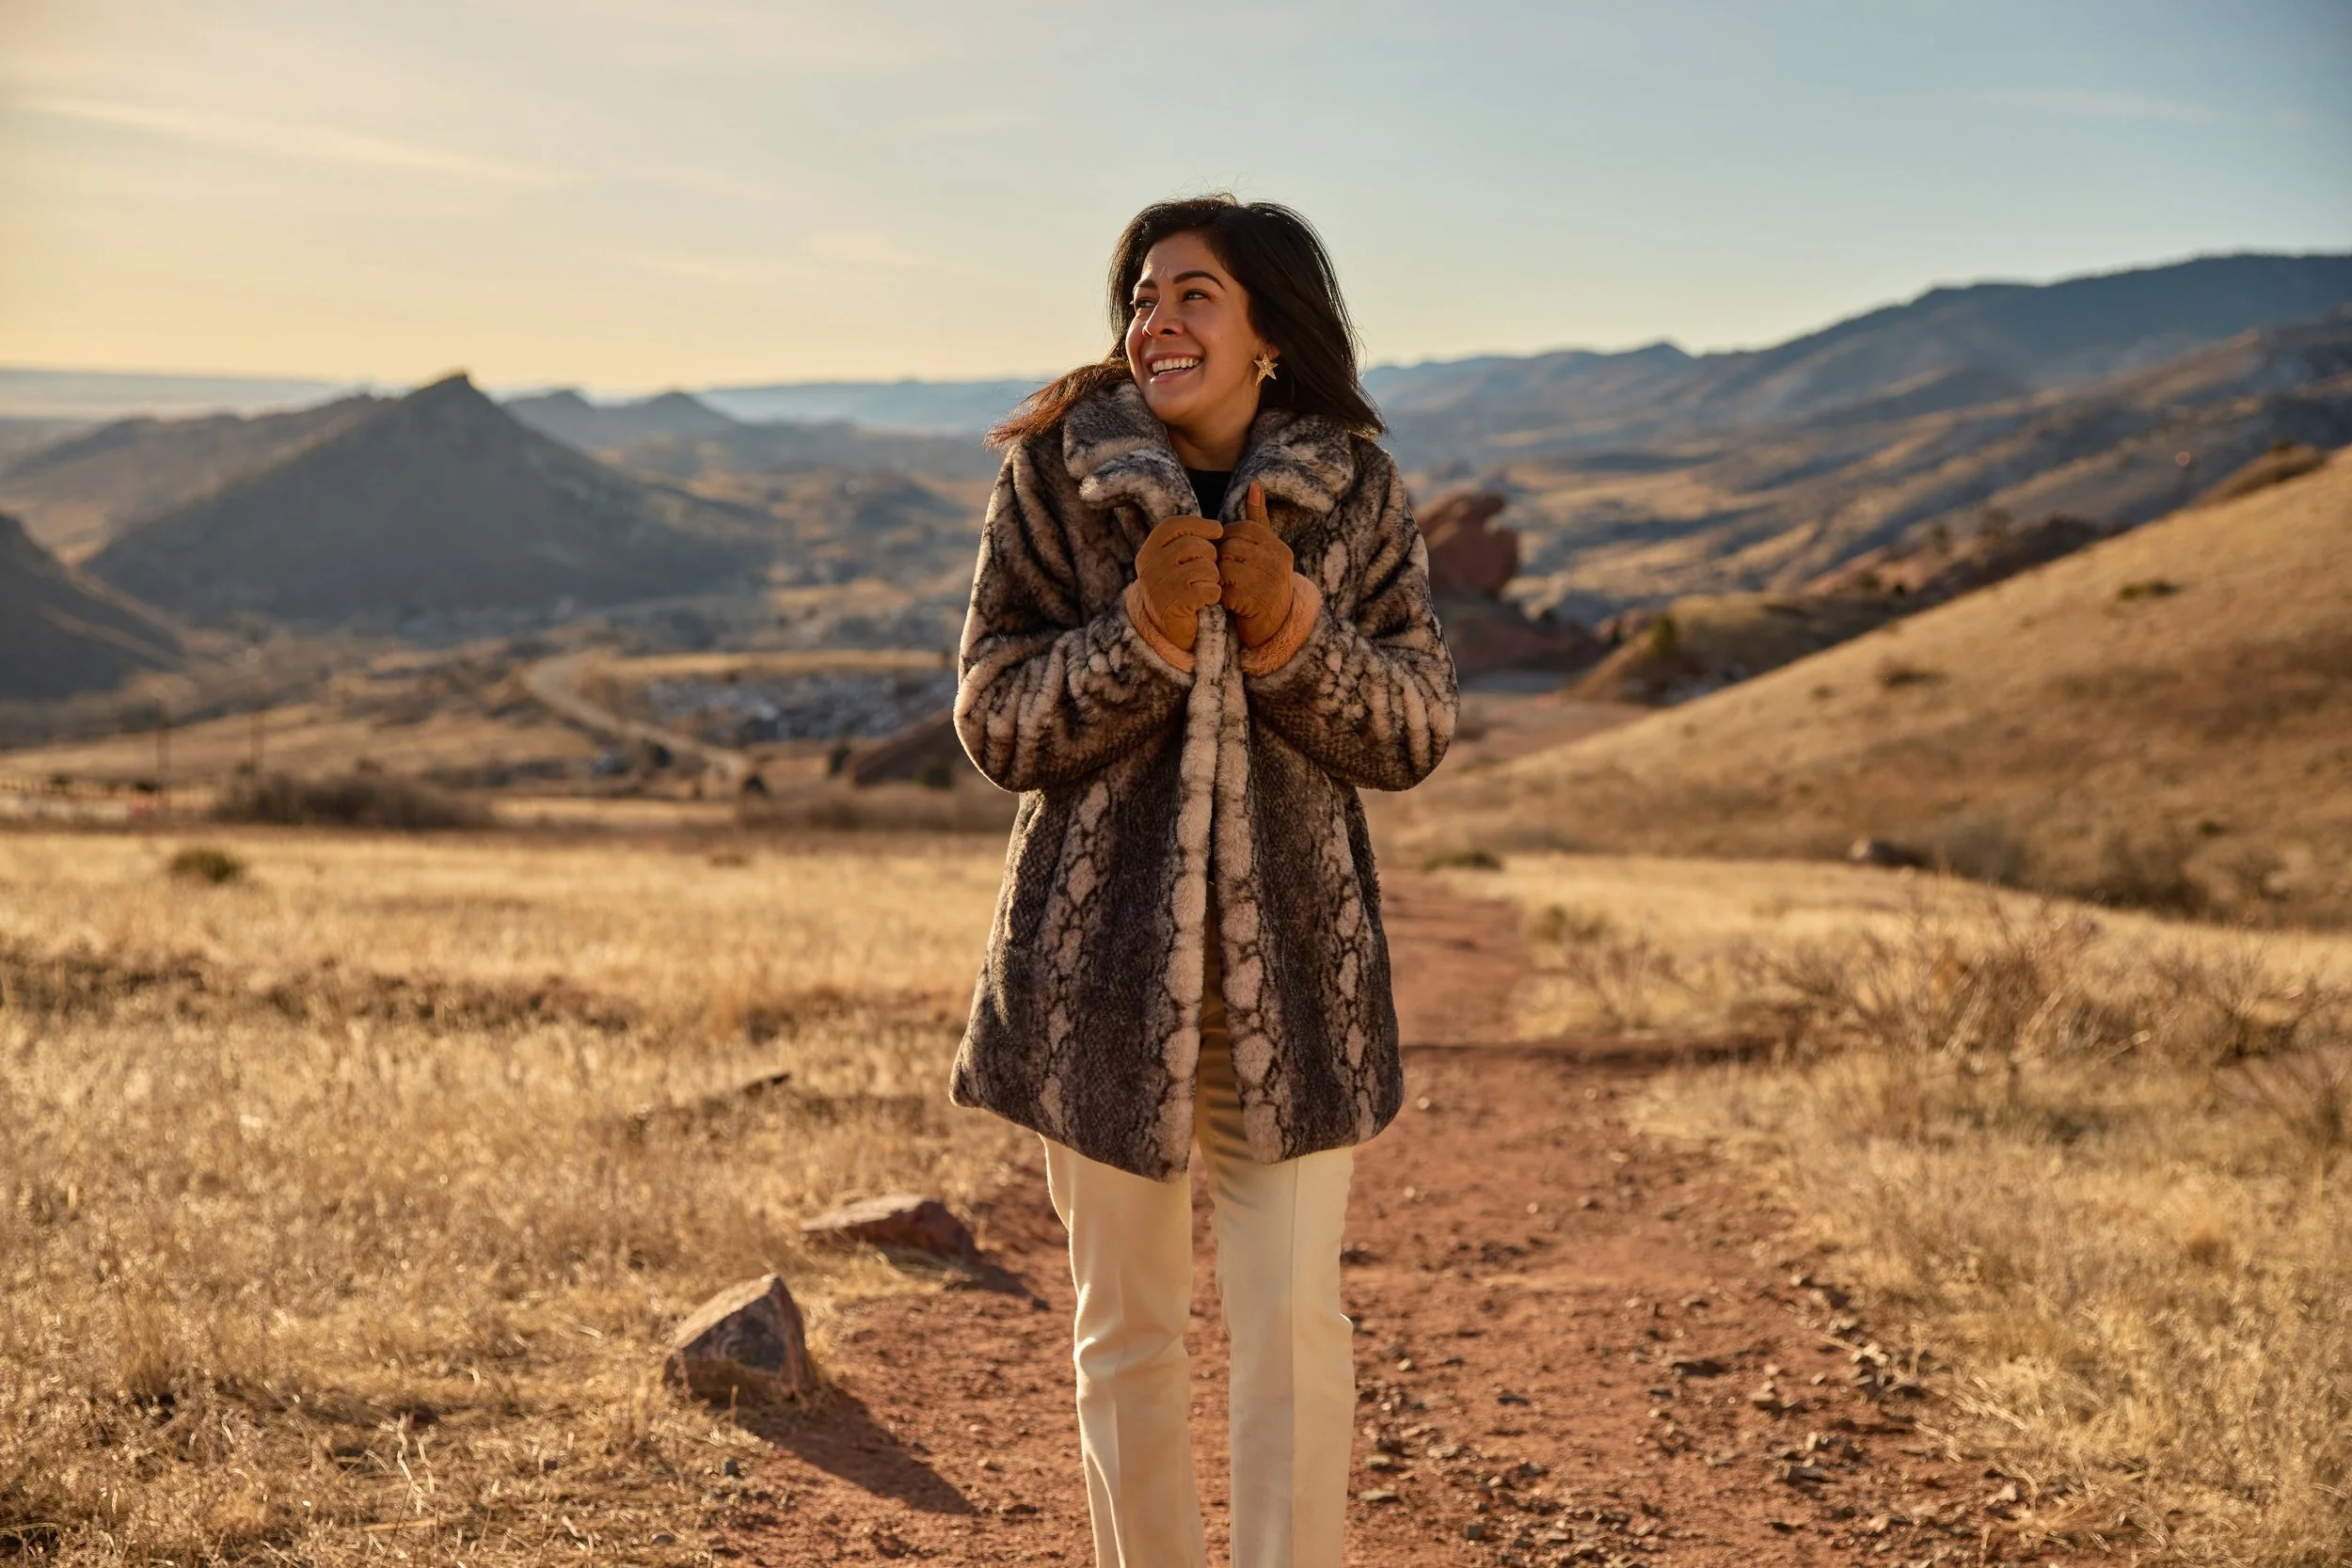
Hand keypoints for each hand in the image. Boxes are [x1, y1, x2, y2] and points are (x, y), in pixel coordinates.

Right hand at [1133, 515, 1223, 652]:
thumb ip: (1186, 543)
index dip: (1198, 524)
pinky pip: (1208, 589)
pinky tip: (1208, 599)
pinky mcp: (1173, 605)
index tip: (1218, 530)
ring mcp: (1159, 586)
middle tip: (1211, 569)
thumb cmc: (1179, 590)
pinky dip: (1214, 594)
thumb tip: (1217, 528)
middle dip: (1211, 555)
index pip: (1172, 526)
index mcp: (1148, 553)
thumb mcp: (1174, 563)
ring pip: (1204, 566)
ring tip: (1207, 585)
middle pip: (1192, 544)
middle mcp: (1149, 567)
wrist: (1168, 630)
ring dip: (1214, 576)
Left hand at [1218, 481, 1294, 647]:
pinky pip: (1225, 591)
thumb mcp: (1263, 550)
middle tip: (1226, 577)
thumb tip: (1255, 484)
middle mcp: (1279, 562)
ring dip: (1220, 581)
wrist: (1273, 626)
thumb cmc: (1262, 581)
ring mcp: (1270, 582)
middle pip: (1229, 548)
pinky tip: (1228, 603)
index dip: (1226, 543)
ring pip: (1225, 568)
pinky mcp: (1257, 603)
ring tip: (1228, 589)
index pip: (1239, 530)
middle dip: (1221, 562)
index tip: (1230, 559)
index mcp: (1278, 546)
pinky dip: (1221, 598)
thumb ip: (1257, 519)